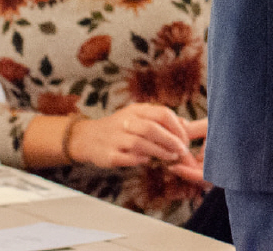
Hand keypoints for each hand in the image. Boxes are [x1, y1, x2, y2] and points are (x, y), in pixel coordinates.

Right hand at [68, 104, 207, 174]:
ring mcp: (115, 138)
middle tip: (182, 150)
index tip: (185, 139)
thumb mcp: (138, 116)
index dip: (177, 127)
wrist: (87, 138)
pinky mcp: (108, 155)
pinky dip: (140, 160)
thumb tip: (186, 125)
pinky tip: (147, 161)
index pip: (162, 114)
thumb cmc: (120, 127)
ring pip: (141, 144)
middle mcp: (125, 122)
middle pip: (152, 129)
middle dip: (171, 141)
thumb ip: (160, 120)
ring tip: (171, 157)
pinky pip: (128, 158)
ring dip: (160, 152)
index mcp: (136, 110)